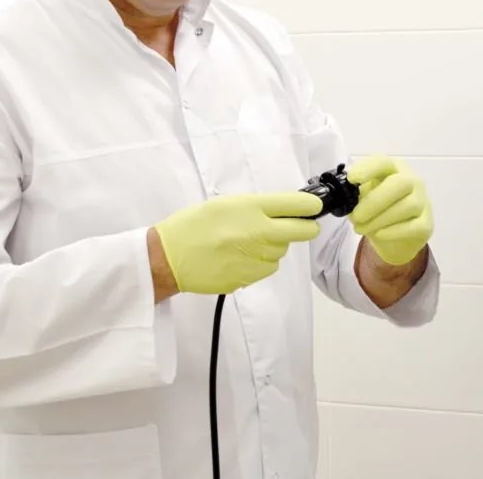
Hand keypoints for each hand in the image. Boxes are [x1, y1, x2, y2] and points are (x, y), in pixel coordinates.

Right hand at [152, 191, 322, 294]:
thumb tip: (285, 210)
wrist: (168, 257)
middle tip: (296, 225)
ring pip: (282, 252)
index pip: (297, 205)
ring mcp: (255, 259)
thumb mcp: (225, 204)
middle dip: (304, 228)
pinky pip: (267, 268)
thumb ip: (257, 207)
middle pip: (303, 231)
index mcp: (251, 209)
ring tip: (248, 242)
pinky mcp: (248, 279)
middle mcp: (258, 233)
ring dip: (274, 247)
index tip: (314, 207)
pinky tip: (240, 257)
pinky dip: (260, 263)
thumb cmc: (194, 225)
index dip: (311, 206)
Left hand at [347, 156, 432, 265]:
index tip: (352, 179)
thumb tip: (344, 195)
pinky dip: (393, 231)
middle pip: (401, 183)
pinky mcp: (426, 224)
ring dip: (380, 220)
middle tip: (356, 217)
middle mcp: (413, 181)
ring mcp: (423, 202)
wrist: (397, 236)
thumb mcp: (365, 197)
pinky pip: (413, 226)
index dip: (368, 168)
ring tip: (361, 228)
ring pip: (407, 206)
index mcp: (394, 169)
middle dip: (375, 201)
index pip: (384, 162)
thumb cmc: (378, 209)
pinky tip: (379, 234)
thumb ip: (356, 193)